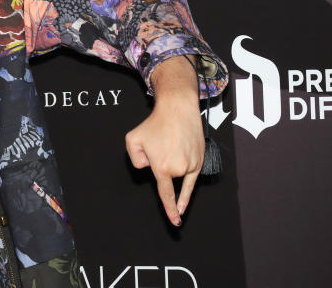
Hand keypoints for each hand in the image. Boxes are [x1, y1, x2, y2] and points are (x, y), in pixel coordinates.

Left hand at [125, 56, 202, 226]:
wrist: (177, 110)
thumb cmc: (154, 124)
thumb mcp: (132, 140)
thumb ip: (135, 160)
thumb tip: (149, 169)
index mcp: (163, 167)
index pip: (166, 194)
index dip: (170, 209)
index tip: (175, 221)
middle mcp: (179, 169)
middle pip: (164, 175)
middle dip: (158, 163)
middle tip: (159, 143)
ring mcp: (191, 165)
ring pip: (176, 172)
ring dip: (170, 163)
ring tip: (169, 144)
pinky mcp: (199, 161)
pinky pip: (192, 179)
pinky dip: (188, 190)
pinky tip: (185, 202)